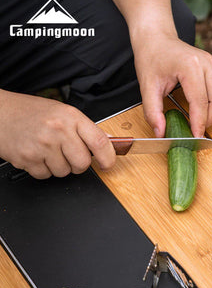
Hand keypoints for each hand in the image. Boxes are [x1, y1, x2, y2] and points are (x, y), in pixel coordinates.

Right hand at [0, 91, 115, 178]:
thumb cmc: (31, 112)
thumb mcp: (63, 112)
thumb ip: (85, 129)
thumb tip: (109, 143)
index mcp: (70, 117)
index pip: (100, 142)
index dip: (108, 158)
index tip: (108, 164)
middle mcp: (58, 130)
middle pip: (83, 164)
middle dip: (78, 164)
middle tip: (68, 154)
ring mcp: (42, 145)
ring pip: (64, 172)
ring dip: (59, 166)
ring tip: (48, 150)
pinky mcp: (27, 158)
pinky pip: (46, 176)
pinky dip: (43, 169)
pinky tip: (36, 154)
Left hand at [133, 34, 211, 136]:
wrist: (157, 39)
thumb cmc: (151, 59)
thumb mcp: (147, 87)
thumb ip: (153, 112)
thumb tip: (161, 133)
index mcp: (190, 65)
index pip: (201, 101)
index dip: (199, 123)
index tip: (195, 137)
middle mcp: (207, 62)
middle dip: (210, 119)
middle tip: (195, 128)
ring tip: (201, 117)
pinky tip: (206, 107)